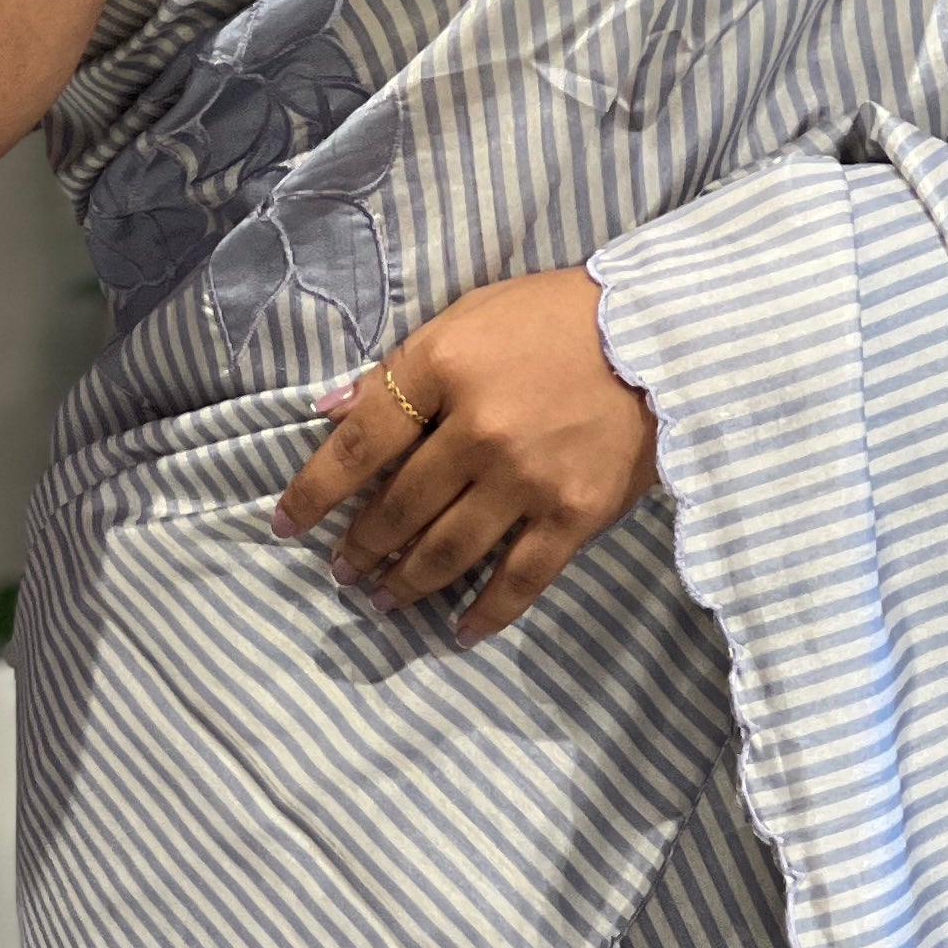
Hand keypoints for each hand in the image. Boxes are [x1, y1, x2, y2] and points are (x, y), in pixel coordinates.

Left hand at [272, 270, 656, 647]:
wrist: (661, 335)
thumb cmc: (555, 317)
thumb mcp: (468, 315)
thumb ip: (399, 368)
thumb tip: (329, 411)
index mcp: (443, 369)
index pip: (360, 443)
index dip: (314, 490)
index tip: (286, 524)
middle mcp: (478, 430)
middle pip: (399, 506)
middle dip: (360, 546)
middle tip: (341, 570)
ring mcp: (527, 478)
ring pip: (447, 549)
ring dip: (405, 582)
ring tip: (382, 599)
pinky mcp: (574, 514)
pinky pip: (520, 579)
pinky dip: (485, 612)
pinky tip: (458, 631)